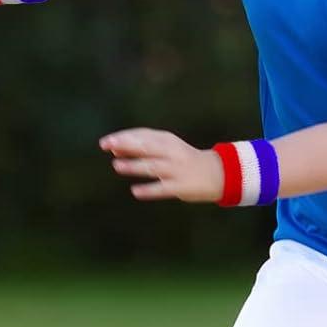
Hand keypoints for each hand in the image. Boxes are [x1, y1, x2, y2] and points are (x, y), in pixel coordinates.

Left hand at [99, 129, 225, 202]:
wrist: (218, 174)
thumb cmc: (185, 160)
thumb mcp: (169, 147)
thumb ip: (144, 147)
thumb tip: (114, 150)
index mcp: (169, 140)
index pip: (144, 135)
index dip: (125, 137)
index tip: (107, 142)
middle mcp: (173, 153)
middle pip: (147, 147)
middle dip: (126, 145)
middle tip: (107, 146)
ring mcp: (177, 170)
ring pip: (153, 167)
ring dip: (135, 165)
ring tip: (117, 166)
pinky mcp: (181, 187)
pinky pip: (163, 189)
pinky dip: (149, 190)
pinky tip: (135, 191)